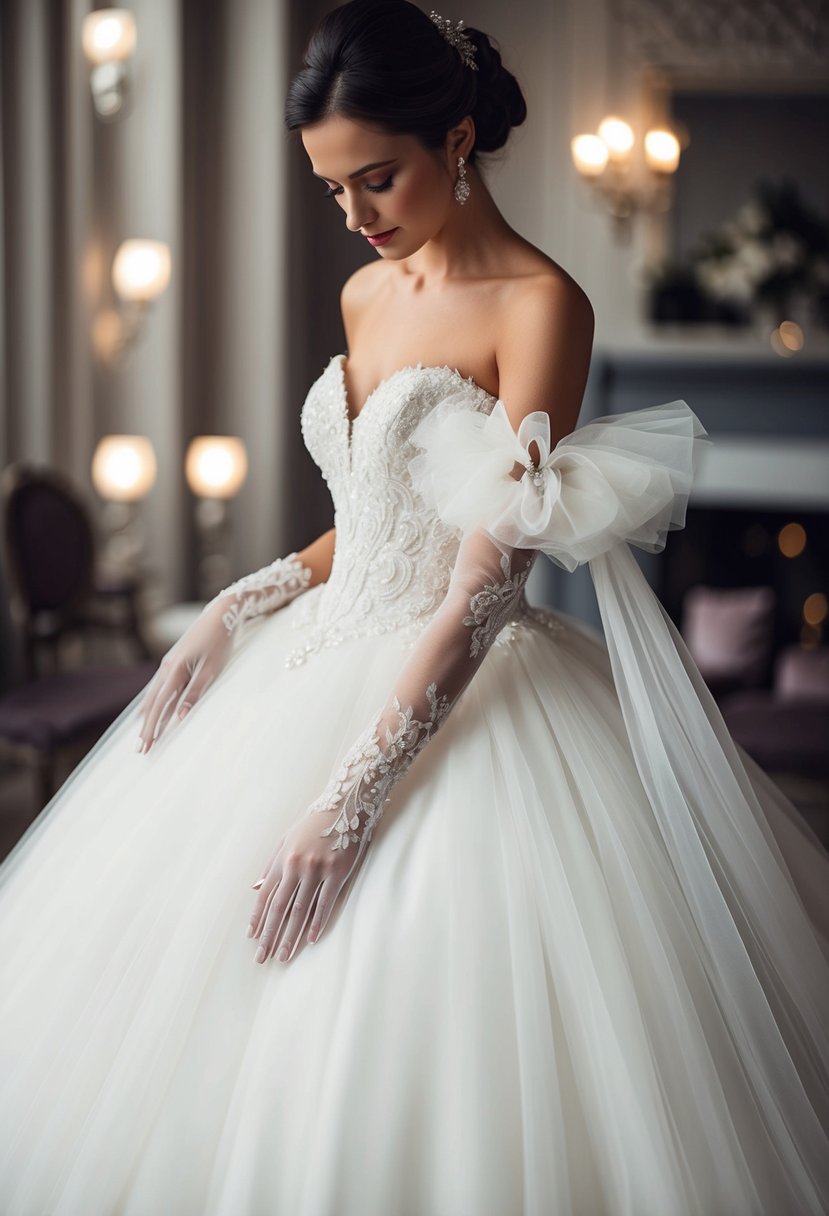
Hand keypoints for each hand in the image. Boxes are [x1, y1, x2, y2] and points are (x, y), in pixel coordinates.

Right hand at [136, 601, 233, 753]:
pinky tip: (148, 708)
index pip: (160, 705)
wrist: (219, 614)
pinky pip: (158, 686)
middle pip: (152, 703)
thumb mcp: (212, 668)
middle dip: (146, 728)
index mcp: (175, 670)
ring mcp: (168, 664)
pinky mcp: (173, 661)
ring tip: (141, 734)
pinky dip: (152, 701)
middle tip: (139, 749)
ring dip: (148, 716)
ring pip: (153, 695)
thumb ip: (195, 692)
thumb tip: (181, 716)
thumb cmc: (219, 641)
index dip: (152, 727)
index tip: (146, 746)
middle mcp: (166, 667)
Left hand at [247, 810, 362, 963]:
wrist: (345, 803)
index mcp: (282, 858)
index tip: (252, 937)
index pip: (265, 894)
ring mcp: (317, 870)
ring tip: (283, 956)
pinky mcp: (337, 872)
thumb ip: (271, 862)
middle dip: (269, 935)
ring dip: (290, 936)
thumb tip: (255, 886)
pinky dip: (317, 922)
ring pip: (299, 910)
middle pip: (279, 907)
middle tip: (262, 957)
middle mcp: (296, 865)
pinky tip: (310, 939)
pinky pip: (325, 903)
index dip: (258, 917)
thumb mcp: (287, 838)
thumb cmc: (315, 822)